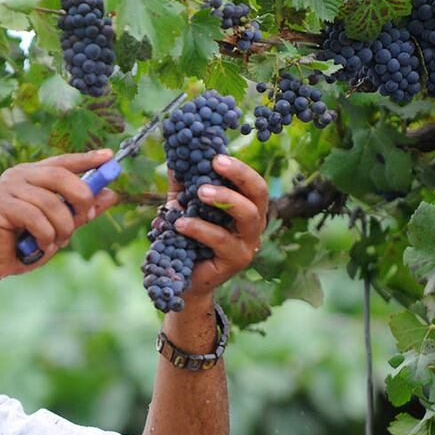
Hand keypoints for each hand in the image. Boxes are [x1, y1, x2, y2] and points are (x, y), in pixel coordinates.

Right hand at [0, 150, 119, 290]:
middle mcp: (18, 175)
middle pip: (61, 176)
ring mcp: (6, 187)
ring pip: (52, 203)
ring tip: (56, 241)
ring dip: (62, 228)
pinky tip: (39, 244)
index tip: (109, 156)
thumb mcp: (58, 227)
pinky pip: (36, 218)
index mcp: (32, 175)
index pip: (63, 162)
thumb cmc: (20, 244)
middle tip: (85, 218)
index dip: (87, 159)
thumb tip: (111, 194)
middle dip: (81, 199)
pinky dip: (45, 236)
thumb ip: (81, 211)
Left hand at [169, 155, 268, 306]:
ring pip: (247, 215)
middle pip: (259, 193)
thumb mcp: (182, 207)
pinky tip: (180, 223)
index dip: (239, 167)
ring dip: (224, 198)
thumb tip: (176, 157)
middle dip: (239, 174)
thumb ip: (182, 185)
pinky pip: (221, 240)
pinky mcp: (236, 261)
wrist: (180, 278)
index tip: (216, 155)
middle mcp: (253, 225)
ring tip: (199, 192)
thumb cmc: (185, 239)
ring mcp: (248, 244)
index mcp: (245, 208)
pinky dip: (200, 228)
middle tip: (215, 163)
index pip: (252, 183)